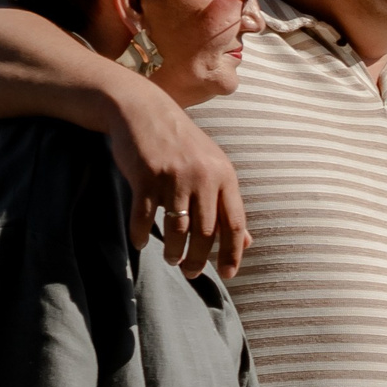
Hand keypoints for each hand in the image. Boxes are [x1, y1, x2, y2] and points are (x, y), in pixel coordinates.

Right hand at [101, 75, 249, 278]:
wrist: (144, 111)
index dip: (233, 253)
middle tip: (191, 272)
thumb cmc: (181, 146)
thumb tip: (246, 241)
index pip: (235, 224)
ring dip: (173, 251)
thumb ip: (228, 205)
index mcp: (225, 177)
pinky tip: (140, 243)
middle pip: (206, 233)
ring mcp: (174, 176)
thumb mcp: (213, 169)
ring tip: (170, 259)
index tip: (229, 275)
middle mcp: (203, 177)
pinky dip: (141, 235)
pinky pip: (144, 216)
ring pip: (178, 229)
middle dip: (199, 259)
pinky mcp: (146, 176)